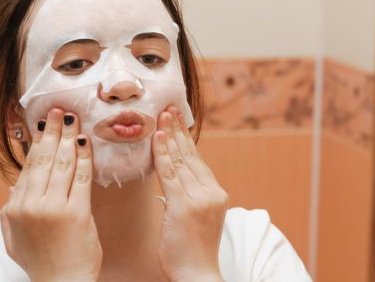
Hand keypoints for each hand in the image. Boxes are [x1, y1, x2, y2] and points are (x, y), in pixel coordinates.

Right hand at [0, 108, 101, 281]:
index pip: (29, 166)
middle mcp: (31, 204)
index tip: (44, 124)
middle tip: (60, 110)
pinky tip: (86, 143)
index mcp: (16, 208)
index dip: (38, 142)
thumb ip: (9, 211)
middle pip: (44, 159)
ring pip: (62, 163)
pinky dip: (84, 158)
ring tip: (73, 120)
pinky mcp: (76, 212)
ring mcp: (54, 207)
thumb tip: (12, 186)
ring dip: (69, 138)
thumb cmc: (41, 261)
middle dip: (53, 131)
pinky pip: (81, 177)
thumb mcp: (14, 238)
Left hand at [152, 106, 227, 281]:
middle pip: (191, 155)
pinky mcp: (185, 206)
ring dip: (169, 136)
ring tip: (162, 116)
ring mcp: (200, 198)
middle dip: (178, 130)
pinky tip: (158, 137)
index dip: (185, 138)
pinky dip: (163, 154)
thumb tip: (174, 174)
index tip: (177, 121)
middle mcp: (212, 192)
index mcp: (216, 193)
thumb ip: (190, 193)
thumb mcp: (197, 216)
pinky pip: (170, 175)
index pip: (197, 160)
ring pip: (180, 160)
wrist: (198, 274)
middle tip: (169, 108)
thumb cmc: (193, 248)